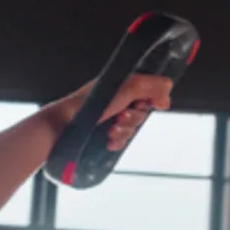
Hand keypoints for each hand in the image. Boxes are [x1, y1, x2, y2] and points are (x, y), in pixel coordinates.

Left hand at [51, 74, 173, 150]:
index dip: (153, 101)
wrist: (62, 126)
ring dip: (124, 132)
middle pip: (141, 114)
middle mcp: (115, 103)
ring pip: (130, 130)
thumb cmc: (90, 103)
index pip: (148, 95)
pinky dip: (116, 143)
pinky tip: (106, 141)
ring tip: (110, 130)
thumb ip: (152, 86)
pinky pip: (119, 143)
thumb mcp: (127, 87)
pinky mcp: (100, 138)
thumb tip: (167, 95)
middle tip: (120, 117)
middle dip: (134, 119)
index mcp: (120, 88)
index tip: (154, 105)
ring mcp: (107, 121)